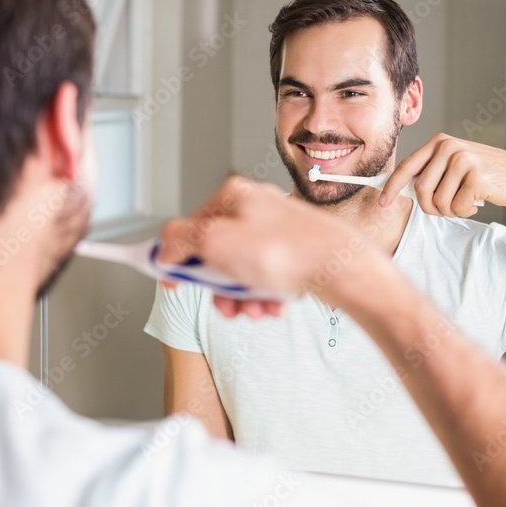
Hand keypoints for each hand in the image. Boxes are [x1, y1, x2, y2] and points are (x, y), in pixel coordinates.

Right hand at [156, 176, 385, 317]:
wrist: (340, 268)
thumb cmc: (285, 251)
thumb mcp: (214, 242)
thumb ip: (179, 240)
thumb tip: (165, 247)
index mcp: (233, 196)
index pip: (190, 226)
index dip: (176, 257)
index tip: (171, 279)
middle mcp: (257, 208)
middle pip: (217, 253)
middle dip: (218, 286)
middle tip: (222, 305)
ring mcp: (279, 229)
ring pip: (244, 270)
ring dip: (242, 297)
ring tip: (253, 310)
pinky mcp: (297, 251)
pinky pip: (269, 277)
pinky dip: (266, 296)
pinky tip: (273, 306)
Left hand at [379, 133, 505, 216]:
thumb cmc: (482, 175)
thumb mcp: (453, 164)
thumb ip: (429, 172)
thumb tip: (396, 188)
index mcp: (439, 142)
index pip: (407, 167)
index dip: (392, 186)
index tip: (383, 201)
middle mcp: (449, 147)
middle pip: (420, 189)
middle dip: (428, 206)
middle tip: (442, 209)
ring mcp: (463, 160)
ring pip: (437, 201)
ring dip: (447, 211)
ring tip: (462, 203)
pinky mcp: (476, 177)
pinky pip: (456, 207)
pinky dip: (463, 212)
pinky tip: (475, 203)